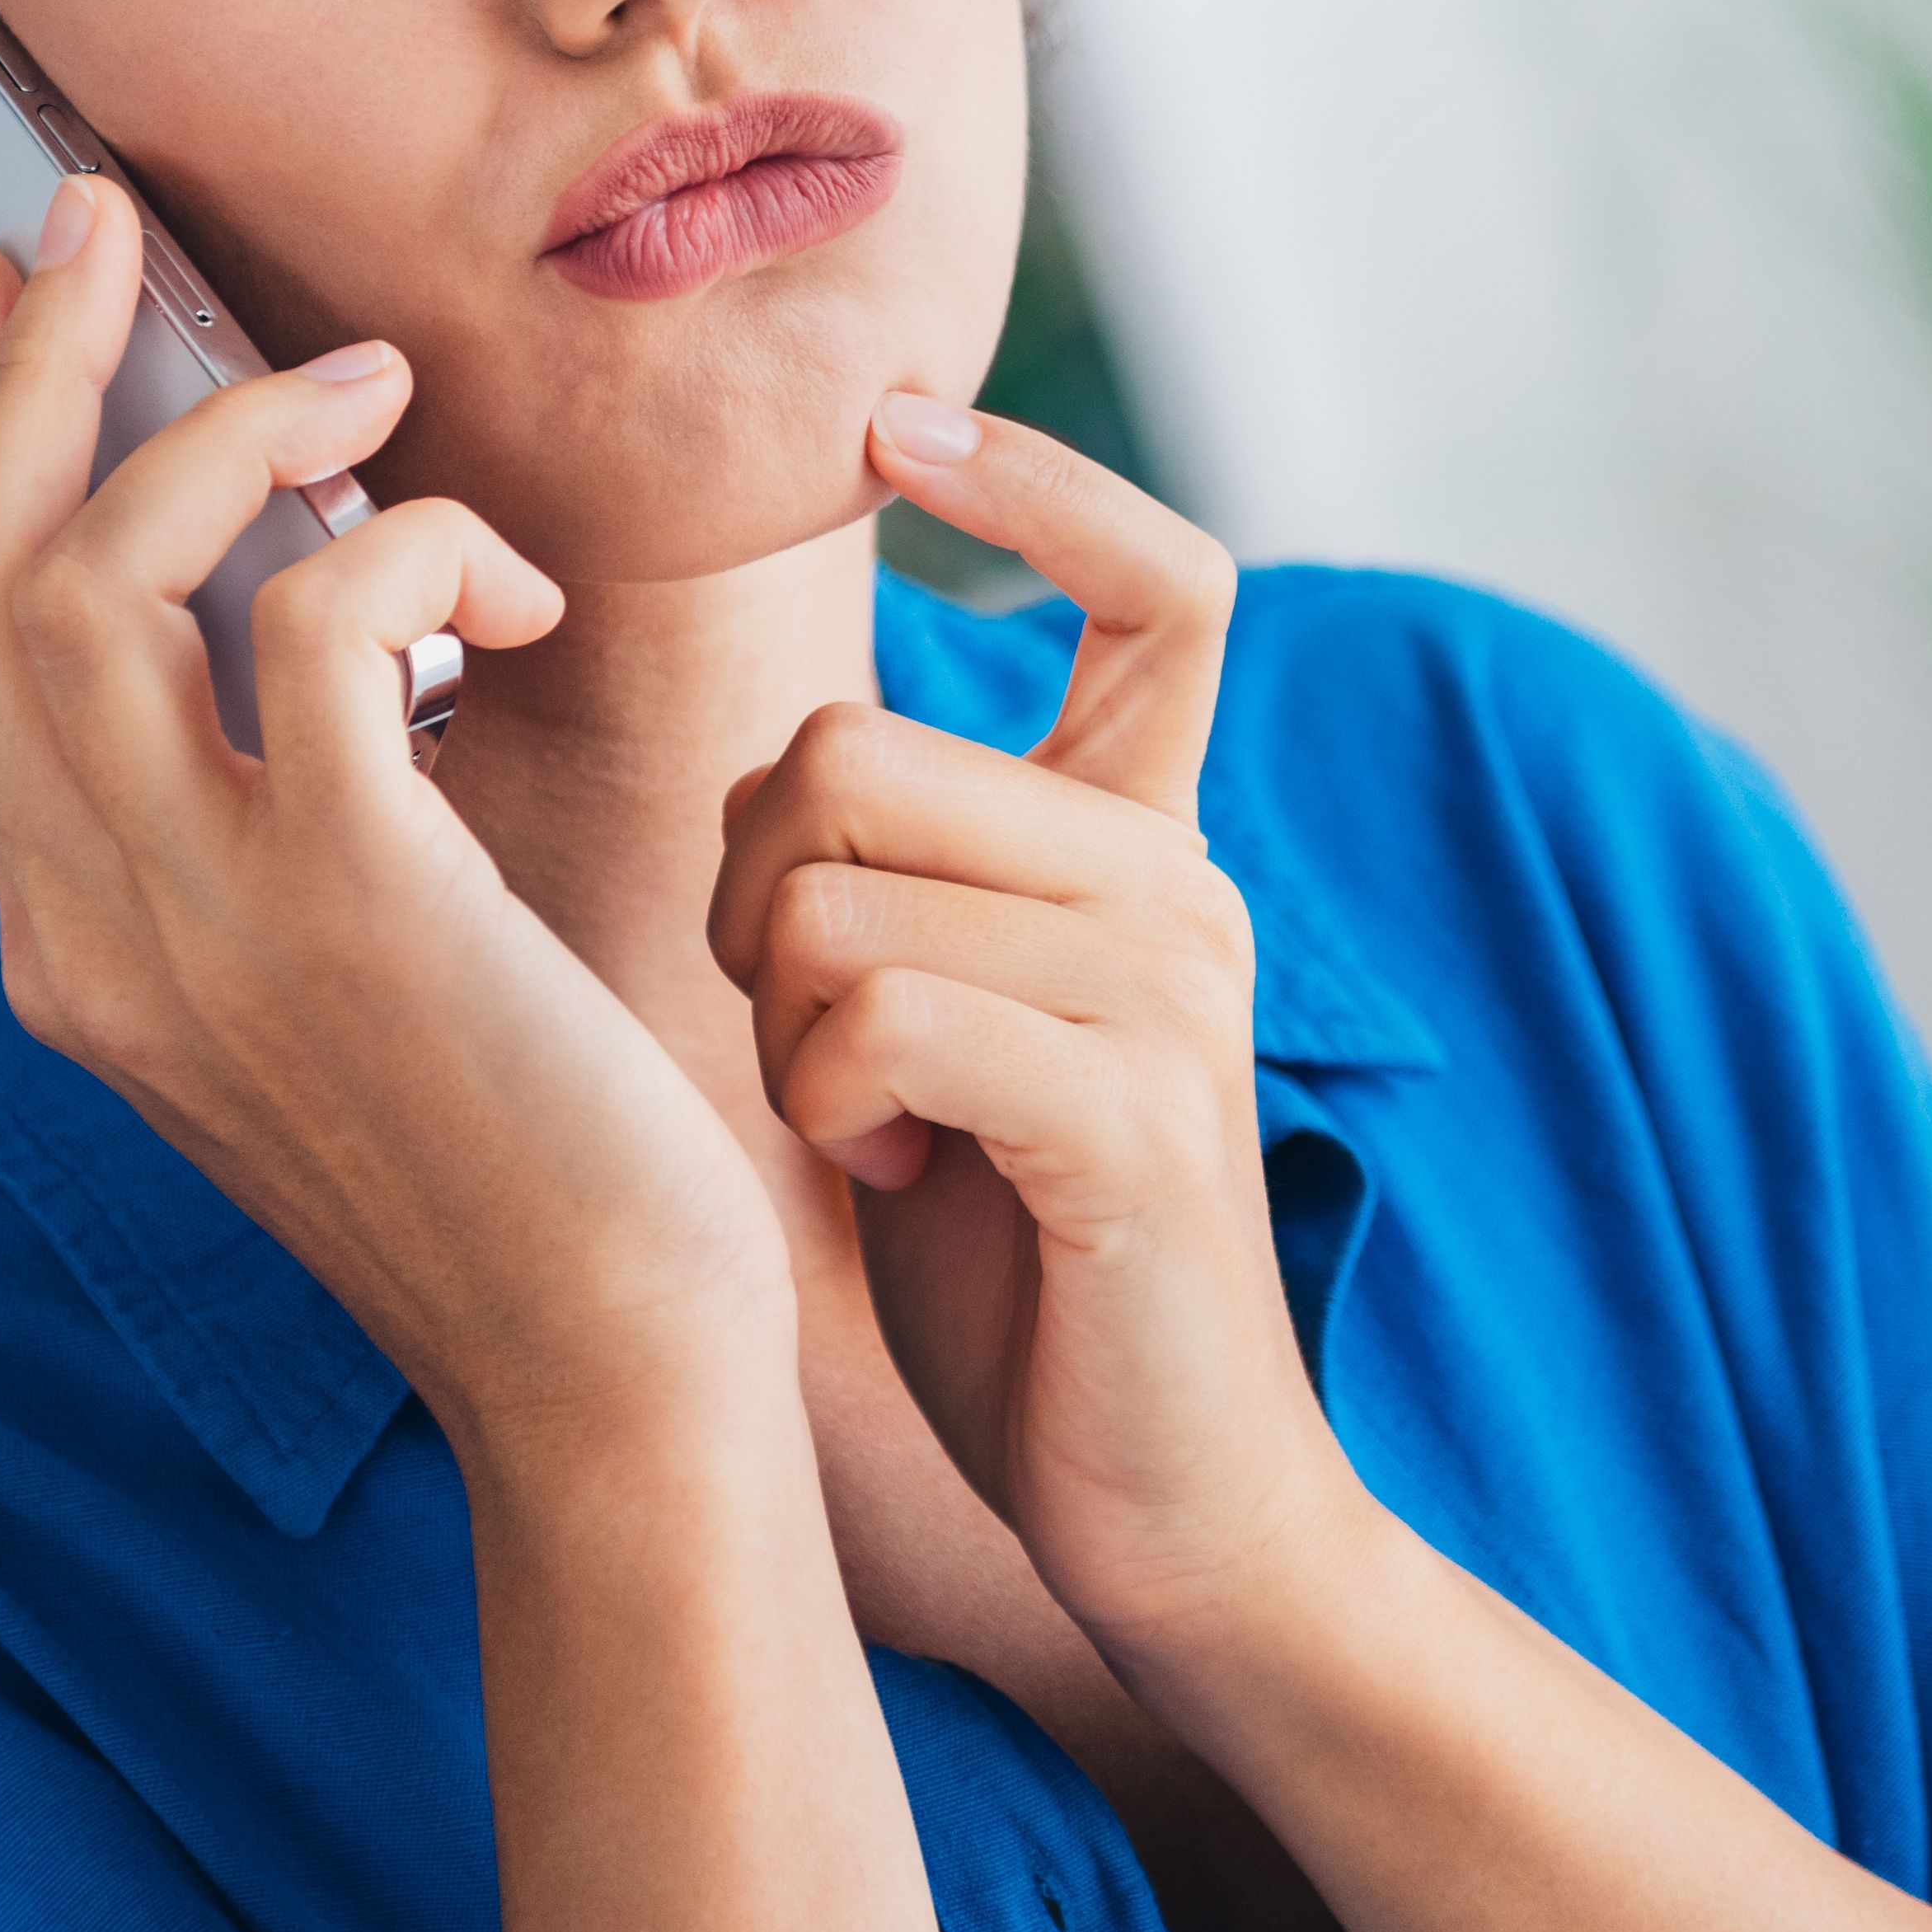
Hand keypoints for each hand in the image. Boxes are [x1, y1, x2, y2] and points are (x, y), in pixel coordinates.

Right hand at [0, 180, 787, 1450]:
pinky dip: (414, 549)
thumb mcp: (341, 981)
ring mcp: (191, 927)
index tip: (28, 293)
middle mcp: (87, 934)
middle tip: (106, 222)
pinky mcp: (344, 906)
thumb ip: (274, 821)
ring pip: (96, 581)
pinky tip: (515, 590)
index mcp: (75, 949)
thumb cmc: (529, 1163)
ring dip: (228, 431)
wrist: (612, 1376)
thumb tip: (281, 624)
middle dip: (34, 373)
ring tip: (364, 384)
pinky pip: (329, 622)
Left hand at [707, 397, 1368, 1657]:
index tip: (893, 421)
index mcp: (1149, 843)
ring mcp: (1172, 992)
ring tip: (866, 1125)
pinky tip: (887, 1179)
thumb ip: (905, 878)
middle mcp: (1181, 883)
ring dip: (780, 1023)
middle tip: (809, 1034)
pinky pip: (878, 1014)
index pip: (1161, 581)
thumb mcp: (957, 1022)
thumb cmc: (1018, 1269)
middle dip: (750, 888)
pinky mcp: (1130, 1113)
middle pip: (852, 744)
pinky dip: (825, 1103)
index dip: (1033, 477)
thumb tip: (792, 757)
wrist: (1171, 1510)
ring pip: (832, 884)